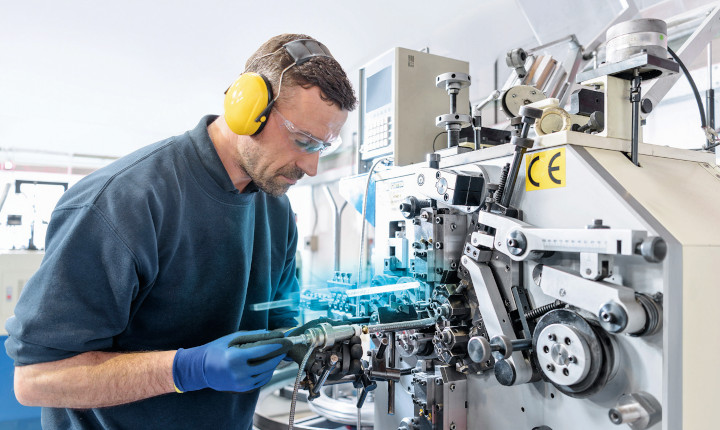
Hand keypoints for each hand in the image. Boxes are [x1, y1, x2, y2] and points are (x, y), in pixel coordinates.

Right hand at [172, 330, 287, 392]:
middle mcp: (239, 372)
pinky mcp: (242, 389)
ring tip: (277, 354)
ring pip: (266, 373)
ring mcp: (241, 383)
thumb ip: (253, 336)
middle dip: (279, 354)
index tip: (286, 340)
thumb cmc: (216, 350)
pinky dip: (268, 372)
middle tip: (285, 347)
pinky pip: (261, 380)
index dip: (277, 345)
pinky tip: (269, 364)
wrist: (200, 369)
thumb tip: (271, 334)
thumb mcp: (232, 339)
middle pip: (268, 364)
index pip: (263, 351)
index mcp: (235, 358)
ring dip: (274, 364)